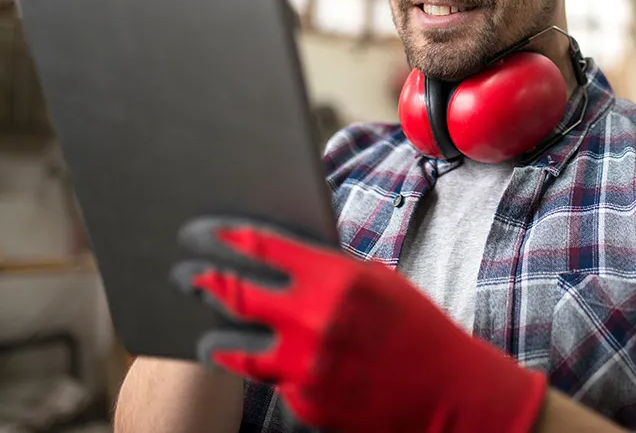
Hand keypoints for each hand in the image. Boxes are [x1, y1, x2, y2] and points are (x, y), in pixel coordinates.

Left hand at [170, 217, 546, 432]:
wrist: (449, 392)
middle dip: (202, 281)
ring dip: (215, 335)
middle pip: (234, 295)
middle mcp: (313, 321)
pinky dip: (268, 368)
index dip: (222, 237)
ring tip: (206, 330)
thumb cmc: (416, 327)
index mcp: (334, 279)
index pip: (260, 249)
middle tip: (185, 275)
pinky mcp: (306, 404)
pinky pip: (272, 380)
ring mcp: (306, 368)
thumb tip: (278, 258)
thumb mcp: (375, 281)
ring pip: (235, 348)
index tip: (201, 232)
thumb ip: (326, 270)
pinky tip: (274, 361)